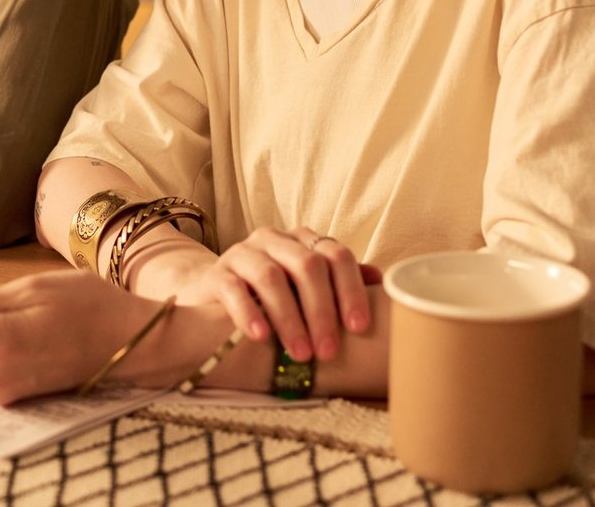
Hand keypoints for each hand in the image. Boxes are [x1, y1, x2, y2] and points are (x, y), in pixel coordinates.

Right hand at [177, 226, 371, 363]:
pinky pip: (234, 288)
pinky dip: (250, 313)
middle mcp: (274, 240)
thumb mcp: (306, 289)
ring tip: (300, 354)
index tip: (359, 327)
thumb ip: (340, 283)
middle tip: (328, 351)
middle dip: (322, 310)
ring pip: (271, 276)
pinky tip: (261, 337)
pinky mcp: (216, 273)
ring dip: (290, 318)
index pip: (336, 255)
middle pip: (307, 265)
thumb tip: (382, 283)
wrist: (212, 295)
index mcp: (303, 241)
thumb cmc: (271, 297)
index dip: (351, 289)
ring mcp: (243, 253)